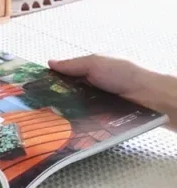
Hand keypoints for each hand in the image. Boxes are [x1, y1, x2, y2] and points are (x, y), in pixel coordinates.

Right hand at [49, 54, 176, 119]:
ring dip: (68, 111)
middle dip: (58, 98)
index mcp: (90, 69)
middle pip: (70, 93)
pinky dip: (80, 121)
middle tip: (40, 105)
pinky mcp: (105, 117)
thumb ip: (72, 65)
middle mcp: (93, 86)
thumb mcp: (94, 62)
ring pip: (77, 108)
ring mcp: (98, 103)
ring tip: (50, 117)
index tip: (37, 86)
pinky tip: (68, 125)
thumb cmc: (124, 72)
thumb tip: (50, 63)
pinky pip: (88, 119)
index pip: (67, 75)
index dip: (53, 80)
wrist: (150, 95)